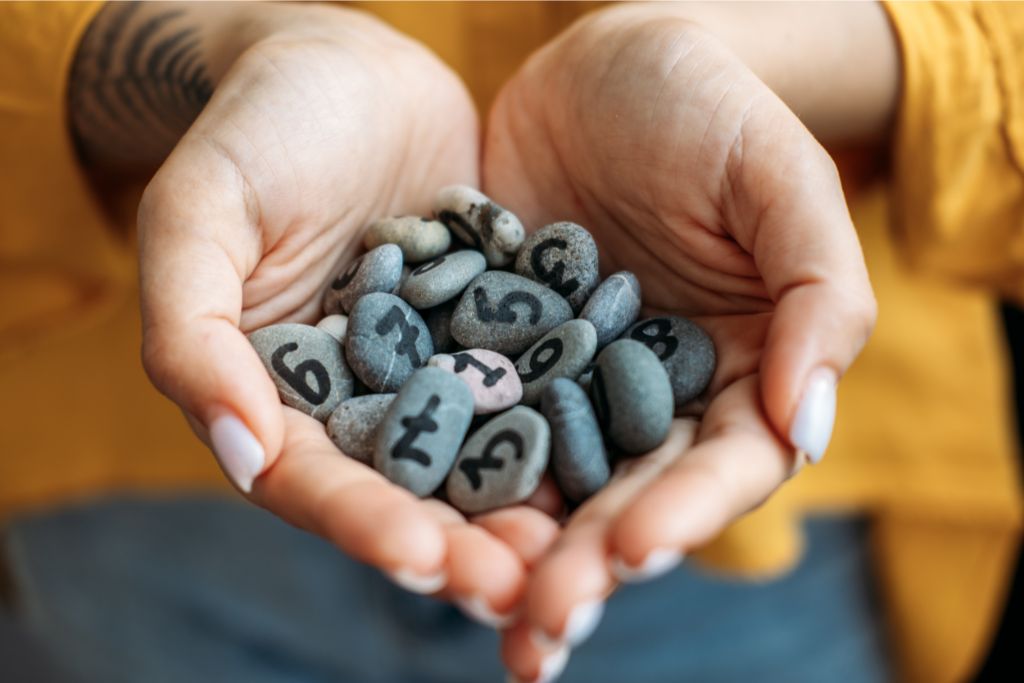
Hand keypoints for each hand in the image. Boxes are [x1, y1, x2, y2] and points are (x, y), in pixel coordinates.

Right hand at [70, 3, 559, 614]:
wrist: (349, 65)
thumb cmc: (257, 129)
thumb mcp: (200, 214)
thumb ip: (192, 333)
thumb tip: (238, 453)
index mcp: (280, 392)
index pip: (315, 481)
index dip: (364, 523)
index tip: (423, 556)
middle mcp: (364, 395)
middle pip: (409, 489)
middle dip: (463, 543)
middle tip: (524, 584)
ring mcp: (438, 365)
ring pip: (483, 453)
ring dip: (527, 506)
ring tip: (580, 548)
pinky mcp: (500, 327)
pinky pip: (537, 381)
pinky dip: (571, 419)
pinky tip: (620, 451)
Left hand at [483, 6, 880, 678]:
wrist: (601, 64)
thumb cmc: (708, 107)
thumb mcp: (777, 179)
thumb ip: (816, 296)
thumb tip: (808, 428)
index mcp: (734, 372)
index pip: (721, 464)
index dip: (685, 511)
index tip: (634, 546)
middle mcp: (647, 396)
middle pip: (624, 497)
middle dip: (585, 565)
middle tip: (541, 625)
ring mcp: (564, 383)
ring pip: (542, 482)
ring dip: (511, 550)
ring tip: (477, 607)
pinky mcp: (491, 354)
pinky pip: (466, 419)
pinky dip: (444, 472)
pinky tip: (409, 517)